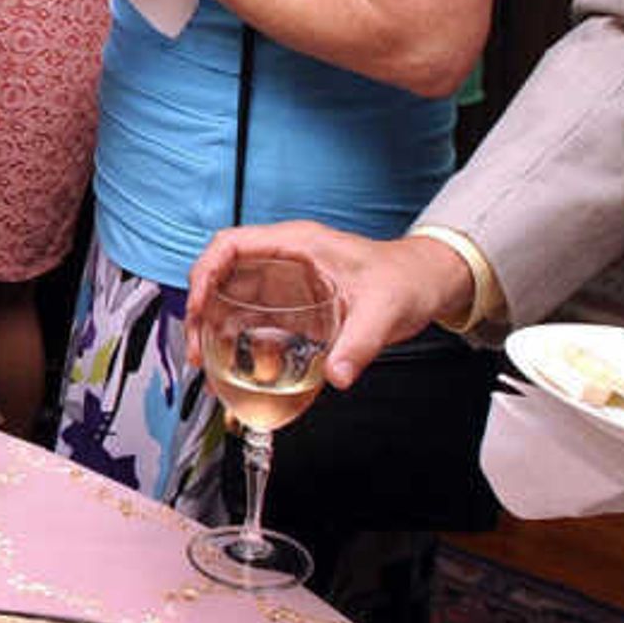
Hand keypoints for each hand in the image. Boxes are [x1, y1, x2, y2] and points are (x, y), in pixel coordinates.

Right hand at [189, 224, 469, 387]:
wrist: (426, 284)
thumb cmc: (406, 279)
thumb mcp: (384, 312)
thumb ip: (359, 345)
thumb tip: (337, 377)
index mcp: (297, 245)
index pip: (231, 246)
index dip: (205, 273)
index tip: (197, 306)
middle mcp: (284, 261)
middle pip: (221, 277)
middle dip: (200, 312)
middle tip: (198, 350)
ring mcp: (286, 284)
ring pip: (232, 302)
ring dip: (216, 332)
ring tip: (208, 366)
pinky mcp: (293, 308)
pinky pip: (254, 324)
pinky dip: (241, 347)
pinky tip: (243, 373)